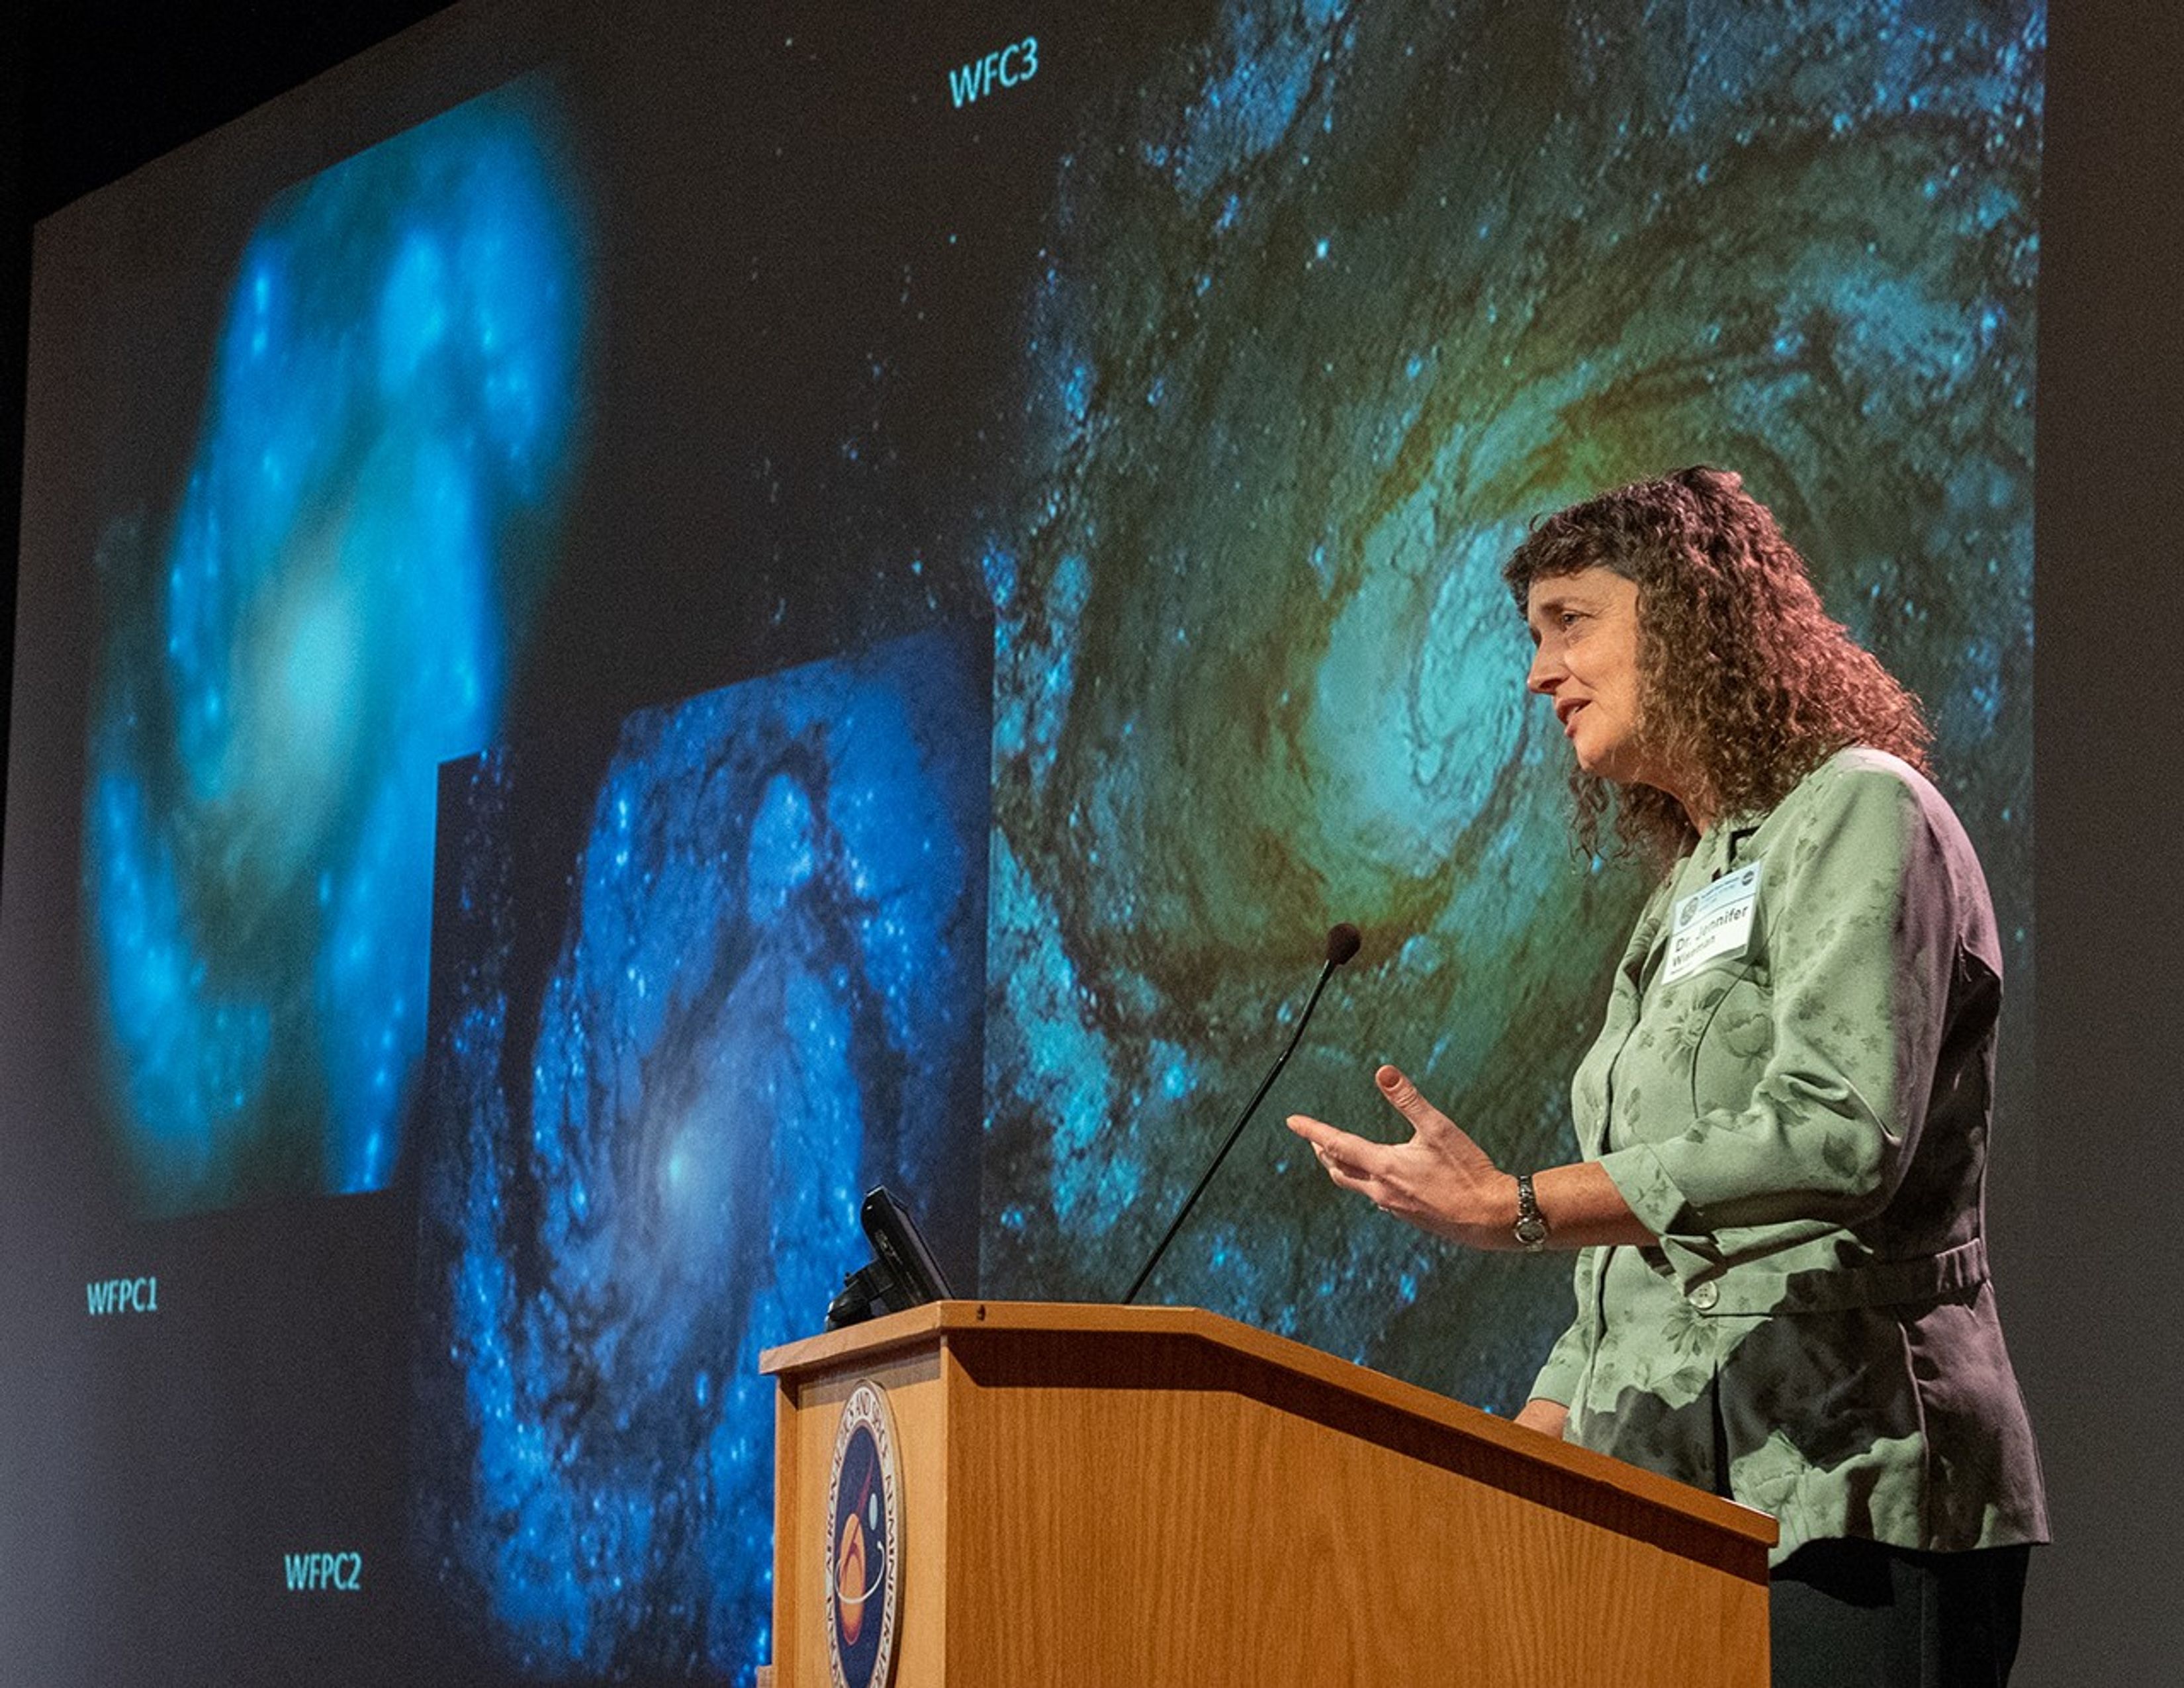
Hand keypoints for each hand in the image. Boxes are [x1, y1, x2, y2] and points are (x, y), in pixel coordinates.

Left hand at [1285, 1064, 1518, 1249]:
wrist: (1492, 1217)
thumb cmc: (1468, 1171)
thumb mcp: (1439, 1128)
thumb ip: (1409, 1100)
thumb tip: (1383, 1072)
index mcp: (1385, 1166)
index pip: (1337, 1144)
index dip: (1312, 1131)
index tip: (1292, 1121)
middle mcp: (1382, 1190)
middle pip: (1339, 1169)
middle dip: (1323, 1151)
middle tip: (1313, 1138)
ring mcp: (1394, 1207)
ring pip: (1356, 1186)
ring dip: (1343, 1168)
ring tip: (1338, 1156)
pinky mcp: (1409, 1217)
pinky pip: (1377, 1198)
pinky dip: (1367, 1183)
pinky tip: (1378, 1181)